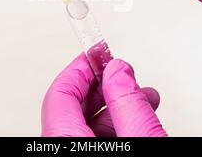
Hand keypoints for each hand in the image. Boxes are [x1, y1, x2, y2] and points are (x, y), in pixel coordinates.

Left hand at [41, 53, 166, 136]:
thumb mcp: (140, 139)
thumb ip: (128, 104)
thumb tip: (118, 71)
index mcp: (65, 140)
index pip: (60, 93)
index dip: (81, 68)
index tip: (97, 54)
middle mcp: (62, 148)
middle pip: (71, 107)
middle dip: (101, 85)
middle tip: (121, 72)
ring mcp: (74, 155)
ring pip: (84, 124)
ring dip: (113, 105)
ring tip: (140, 96)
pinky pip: (92, 138)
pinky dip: (114, 125)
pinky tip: (136, 116)